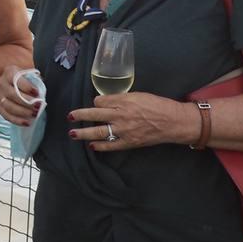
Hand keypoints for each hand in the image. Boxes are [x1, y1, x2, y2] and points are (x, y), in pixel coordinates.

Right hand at [0, 64, 41, 126]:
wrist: (13, 83)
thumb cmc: (27, 80)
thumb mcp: (32, 76)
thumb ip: (37, 81)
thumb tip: (46, 91)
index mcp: (10, 72)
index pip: (16, 79)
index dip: (27, 87)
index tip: (37, 93)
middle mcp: (2, 83)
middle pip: (12, 94)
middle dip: (26, 102)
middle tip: (38, 106)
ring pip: (8, 106)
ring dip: (23, 112)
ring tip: (35, 114)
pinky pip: (6, 115)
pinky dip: (17, 120)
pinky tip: (27, 122)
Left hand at [68, 91, 194, 150]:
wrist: (173, 122)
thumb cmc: (157, 105)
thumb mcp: (138, 95)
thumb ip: (120, 99)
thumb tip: (105, 101)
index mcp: (123, 101)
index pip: (100, 101)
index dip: (96, 102)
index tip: (96, 104)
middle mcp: (120, 115)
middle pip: (94, 114)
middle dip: (79, 116)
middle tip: (70, 116)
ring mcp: (123, 130)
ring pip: (98, 131)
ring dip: (83, 133)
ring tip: (73, 134)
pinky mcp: (129, 142)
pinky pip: (111, 145)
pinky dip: (100, 146)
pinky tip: (91, 146)